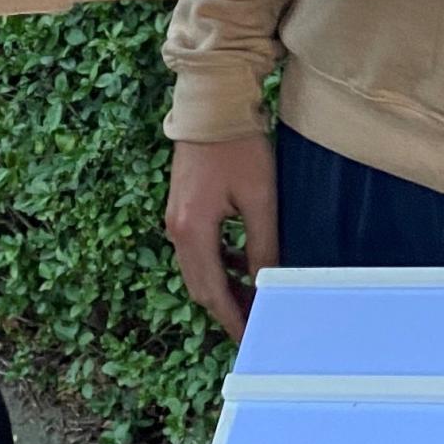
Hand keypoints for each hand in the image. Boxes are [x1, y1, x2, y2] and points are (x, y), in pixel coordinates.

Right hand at [165, 133, 279, 340]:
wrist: (210, 105)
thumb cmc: (237, 147)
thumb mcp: (258, 197)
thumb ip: (262, 243)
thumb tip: (268, 281)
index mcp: (193, 231)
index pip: (212, 291)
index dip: (232, 318)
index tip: (251, 337)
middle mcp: (176, 230)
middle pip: (200, 286)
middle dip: (227, 308)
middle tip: (256, 323)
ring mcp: (175, 219)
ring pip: (197, 269)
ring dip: (223, 287)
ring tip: (254, 297)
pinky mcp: (182, 208)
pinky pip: (197, 250)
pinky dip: (218, 264)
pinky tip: (242, 263)